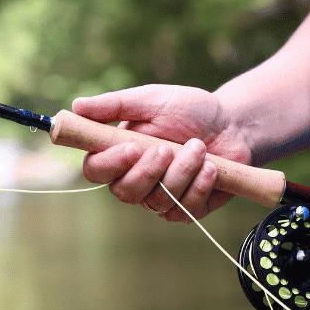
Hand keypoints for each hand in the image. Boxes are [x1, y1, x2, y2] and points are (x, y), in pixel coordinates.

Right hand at [72, 85, 251, 222]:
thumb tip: (76, 105)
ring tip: (199, 147)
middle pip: (124, 192)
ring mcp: (160, 197)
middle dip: (148, 172)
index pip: (96, 170)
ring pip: (157, 200)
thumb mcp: (152, 100)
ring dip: (181, 172)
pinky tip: (211, 167)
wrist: (233, 125)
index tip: (131, 148)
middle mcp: (134, 180)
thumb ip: (114, 105)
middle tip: (167, 148)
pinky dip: (199, 186)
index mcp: (118, 154)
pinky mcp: (186, 209)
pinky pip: (184, 209)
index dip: (109, 164)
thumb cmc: (189, 110)